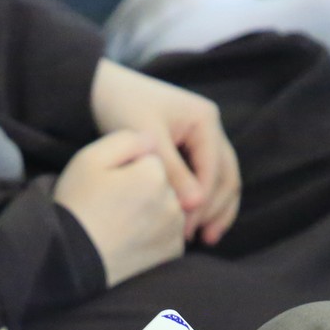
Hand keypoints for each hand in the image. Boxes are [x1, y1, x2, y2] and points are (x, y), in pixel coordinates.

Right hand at [53, 131, 185, 285]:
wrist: (73, 262)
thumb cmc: (78, 206)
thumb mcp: (89, 159)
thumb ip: (126, 139)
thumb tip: (153, 139)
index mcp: (154, 174)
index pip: (150, 158)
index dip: (128, 168)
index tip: (109, 184)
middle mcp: (172, 201)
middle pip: (163, 182)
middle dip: (144, 188)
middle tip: (113, 205)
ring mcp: (174, 229)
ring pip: (168, 205)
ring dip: (152, 209)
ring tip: (121, 222)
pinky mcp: (173, 251)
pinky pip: (170, 230)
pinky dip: (156, 232)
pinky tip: (132, 237)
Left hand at [89, 58, 241, 246]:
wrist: (102, 90)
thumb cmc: (122, 108)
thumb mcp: (147, 140)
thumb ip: (172, 172)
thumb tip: (196, 205)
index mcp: (205, 120)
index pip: (214, 170)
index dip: (203, 202)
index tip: (185, 228)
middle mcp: (210, 127)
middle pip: (227, 175)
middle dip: (217, 210)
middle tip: (203, 239)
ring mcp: (203, 137)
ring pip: (222, 179)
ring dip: (216, 209)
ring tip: (206, 238)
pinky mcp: (191, 147)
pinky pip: (207, 177)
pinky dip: (204, 200)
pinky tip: (194, 222)